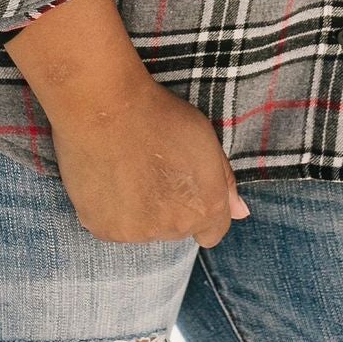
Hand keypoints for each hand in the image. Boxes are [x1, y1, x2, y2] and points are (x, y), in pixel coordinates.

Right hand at [6, 0, 248, 246]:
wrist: (104, 107)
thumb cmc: (160, 116)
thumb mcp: (206, 140)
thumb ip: (225, 182)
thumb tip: (240, 212)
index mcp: (204, 208)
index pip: (211, 233)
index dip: (199, 211)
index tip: (183, 189)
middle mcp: (173, 229)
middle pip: (176, 230)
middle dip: (170, 209)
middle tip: (152, 172)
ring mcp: (136, 233)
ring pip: (144, 230)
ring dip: (140, 213)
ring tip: (127, 174)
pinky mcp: (102, 229)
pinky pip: (113, 227)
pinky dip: (112, 212)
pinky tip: (108, 181)